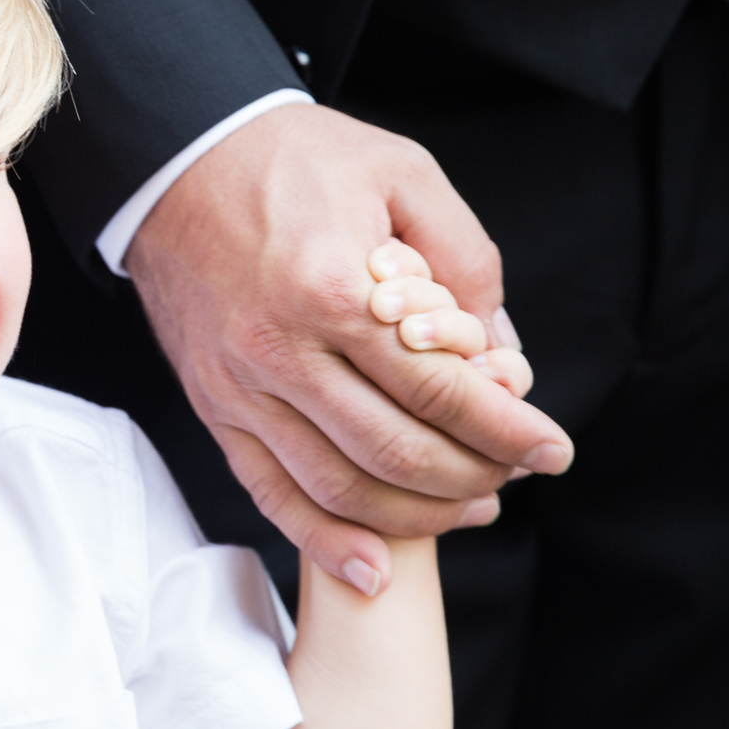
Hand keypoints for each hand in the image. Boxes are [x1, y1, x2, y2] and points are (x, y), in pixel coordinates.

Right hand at [126, 103, 573, 594]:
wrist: (175, 161)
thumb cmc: (292, 160)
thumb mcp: (401, 173)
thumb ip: (464, 258)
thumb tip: (500, 349)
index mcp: (331, 289)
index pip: (439, 388)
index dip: (506, 428)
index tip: (553, 447)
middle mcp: (278, 351)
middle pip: (395, 452)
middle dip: (475, 476)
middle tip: (518, 473)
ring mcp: (238, 388)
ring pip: (339, 489)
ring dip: (417, 515)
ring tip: (471, 507)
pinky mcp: (213, 406)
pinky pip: (270, 492)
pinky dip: (325, 541)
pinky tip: (375, 568)